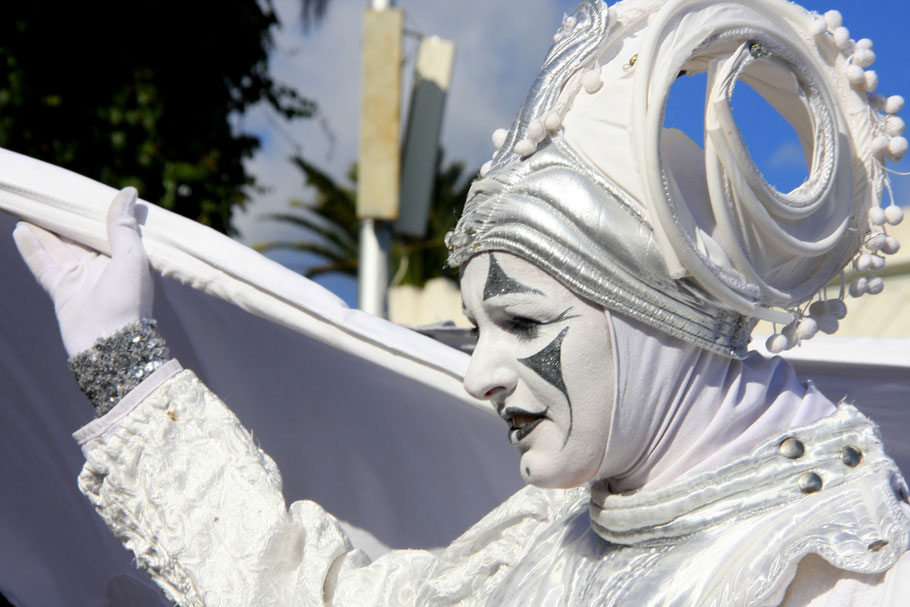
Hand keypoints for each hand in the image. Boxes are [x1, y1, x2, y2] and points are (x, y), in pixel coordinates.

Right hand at [13, 187, 153, 356]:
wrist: (110, 343)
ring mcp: (80, 279)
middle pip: (78, 236)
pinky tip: (20, 230)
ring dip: (42, 229)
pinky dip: (31, 248)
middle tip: (47, 195)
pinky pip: (43, 264)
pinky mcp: (62, 291)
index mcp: (124, 257)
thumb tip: (128, 191)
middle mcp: (102, 267)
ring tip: (27, 208)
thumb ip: (124, 226)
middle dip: (64, 218)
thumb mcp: (131, 257)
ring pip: (57, 247)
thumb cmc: (128, 300)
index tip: (81, 191)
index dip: (94, 212)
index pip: (107, 228)